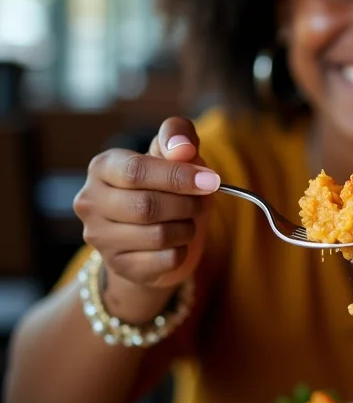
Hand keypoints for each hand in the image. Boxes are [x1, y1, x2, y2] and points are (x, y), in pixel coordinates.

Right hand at [74, 117, 219, 318]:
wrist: (151, 232)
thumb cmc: (163, 184)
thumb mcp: (173, 152)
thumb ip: (178, 137)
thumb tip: (183, 148)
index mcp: (103, 167)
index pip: (136, 171)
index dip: (177, 176)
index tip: (210, 180)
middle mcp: (91, 202)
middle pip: (147, 206)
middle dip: (187, 203)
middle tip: (203, 201)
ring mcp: (100, 237)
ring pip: (158, 236)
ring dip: (187, 227)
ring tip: (188, 218)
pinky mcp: (119, 266)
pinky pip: (165, 260)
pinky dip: (182, 249)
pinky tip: (177, 241)